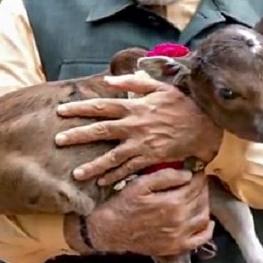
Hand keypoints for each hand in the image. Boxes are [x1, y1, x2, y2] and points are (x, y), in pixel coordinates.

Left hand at [55, 73, 222, 186]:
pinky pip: (129, 169)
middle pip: (100, 130)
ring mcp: (141, 144)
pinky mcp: (150, 158)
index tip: (61, 111)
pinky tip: (102, 182)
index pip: (101, 106)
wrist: (203, 126)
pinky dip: (116, 176)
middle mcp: (134, 126)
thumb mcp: (159, 87)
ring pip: (112, 156)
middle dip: (78, 136)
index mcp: (134, 106)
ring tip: (76, 174)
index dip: (80, 108)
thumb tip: (109, 81)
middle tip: (58, 141)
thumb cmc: (181, 104)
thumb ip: (133, 82)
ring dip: (93, 165)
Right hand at [78, 168, 213, 256]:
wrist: (110, 230)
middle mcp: (179, 221)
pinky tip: (205, 220)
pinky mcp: (176, 247)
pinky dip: (207, 229)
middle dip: (201, 187)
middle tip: (196, 180)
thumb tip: (187, 174)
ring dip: (204, 204)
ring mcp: (179, 236)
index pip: (196, 185)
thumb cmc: (123, 205)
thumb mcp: (141, 184)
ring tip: (197, 196)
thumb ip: (165, 176)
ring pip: (204, 216)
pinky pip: (200, 239)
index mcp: (171, 203)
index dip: (198, 175)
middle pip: (201, 199)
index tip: (196, 170)